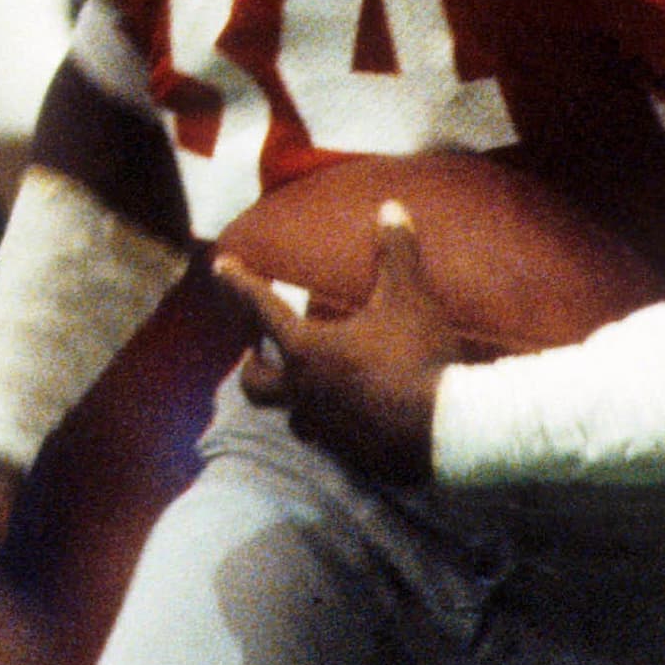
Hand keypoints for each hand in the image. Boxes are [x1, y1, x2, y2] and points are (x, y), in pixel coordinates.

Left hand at [217, 202, 463, 487]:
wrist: (445, 430)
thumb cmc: (417, 358)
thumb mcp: (410, 299)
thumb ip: (397, 254)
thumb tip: (391, 208)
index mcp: (307, 350)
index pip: (261, 308)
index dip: (239, 283)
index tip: (219, 266)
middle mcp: (303, 392)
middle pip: (255, 383)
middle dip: (253, 366)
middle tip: (260, 353)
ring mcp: (323, 429)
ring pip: (291, 417)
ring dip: (294, 401)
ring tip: (312, 389)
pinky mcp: (349, 455)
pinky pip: (329, 440)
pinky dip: (333, 426)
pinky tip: (353, 419)